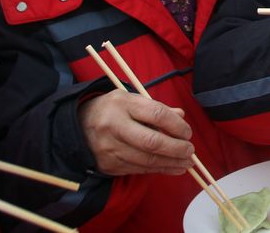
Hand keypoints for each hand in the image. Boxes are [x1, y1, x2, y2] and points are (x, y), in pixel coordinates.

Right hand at [78, 90, 194, 175]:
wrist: (78, 125)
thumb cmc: (114, 109)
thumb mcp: (132, 99)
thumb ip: (156, 108)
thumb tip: (180, 116)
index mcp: (123, 104)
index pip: (156, 114)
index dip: (176, 125)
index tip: (188, 132)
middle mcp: (114, 126)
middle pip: (151, 142)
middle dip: (175, 149)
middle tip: (190, 151)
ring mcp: (110, 148)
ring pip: (146, 160)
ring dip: (170, 163)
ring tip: (186, 163)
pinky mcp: (108, 165)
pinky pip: (138, 169)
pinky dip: (158, 170)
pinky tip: (172, 168)